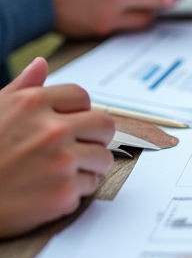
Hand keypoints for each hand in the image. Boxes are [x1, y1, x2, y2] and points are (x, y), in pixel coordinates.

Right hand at [0, 58, 113, 237]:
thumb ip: (21, 87)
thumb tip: (40, 65)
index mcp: (34, 103)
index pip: (82, 97)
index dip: (78, 112)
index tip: (70, 123)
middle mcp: (52, 129)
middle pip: (104, 125)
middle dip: (94, 137)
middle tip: (76, 148)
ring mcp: (61, 161)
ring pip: (102, 158)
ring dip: (87, 166)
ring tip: (58, 172)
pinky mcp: (64, 192)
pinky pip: (90, 186)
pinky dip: (74, 191)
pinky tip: (47, 190)